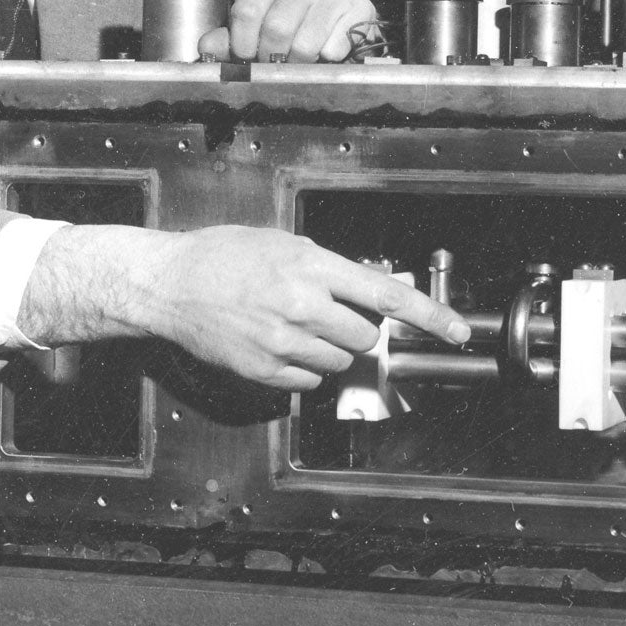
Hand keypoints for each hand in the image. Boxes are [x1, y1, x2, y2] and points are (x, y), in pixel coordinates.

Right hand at [20, 224, 468, 390]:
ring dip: (330, 349)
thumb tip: (380, 289)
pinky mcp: (264, 371)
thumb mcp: (284, 244)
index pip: (385, 294)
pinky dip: (304, 368)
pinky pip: (309, 382)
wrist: (168, 285)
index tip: (457, 330)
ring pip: (340, 362)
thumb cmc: (224, 256)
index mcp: (310, 266)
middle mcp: (301, 306)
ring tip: (294, 325)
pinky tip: (278, 344)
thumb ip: (333, 268)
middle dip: (357, 328)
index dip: (428, 315)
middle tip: (329, 313)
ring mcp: (282, 342)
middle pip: (365, 336)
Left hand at [195, 0, 376, 62]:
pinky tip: (327, 55)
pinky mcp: (358, 8)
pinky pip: (334, 47)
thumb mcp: (260, 28)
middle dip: (272, 57)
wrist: (344, 22)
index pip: (246, 11)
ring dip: (300, 63)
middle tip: (277, 63)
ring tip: (301, 62)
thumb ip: (231, 38)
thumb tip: (207, 47)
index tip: (248, 59)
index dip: (242, 44)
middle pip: (276, 29)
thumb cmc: (298, 25)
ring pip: (305, 44)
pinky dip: (327, 60)